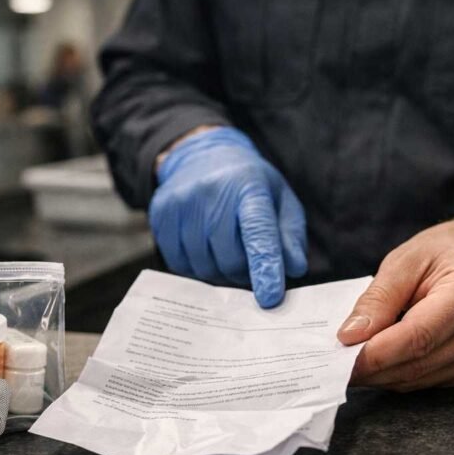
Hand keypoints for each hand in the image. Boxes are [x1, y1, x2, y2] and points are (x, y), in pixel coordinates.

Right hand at [150, 127, 307, 306]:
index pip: (258, 233)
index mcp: (248, 186)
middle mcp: (210, 192)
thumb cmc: (247, 185)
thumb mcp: (279, 200)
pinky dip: (196, 267)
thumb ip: (290, 235)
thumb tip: (294, 269)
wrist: (200, 156)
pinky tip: (204, 250)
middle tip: (248, 264)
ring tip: (225, 254)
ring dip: (219, 273)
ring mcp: (181, 203)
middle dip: (243, 272)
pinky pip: (180, 264)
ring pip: (203, 266)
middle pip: (229, 259)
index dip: (265, 267)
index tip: (270, 298)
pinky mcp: (160, 215)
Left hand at [337, 220, 453, 390]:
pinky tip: (383, 360)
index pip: (419, 336)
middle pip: (418, 363)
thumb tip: (350, 336)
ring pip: (420, 378)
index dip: (376, 353)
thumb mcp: (403, 261)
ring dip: (382, 375)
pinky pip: (429, 382)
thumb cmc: (441, 253)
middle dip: (372, 367)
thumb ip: (377, 299)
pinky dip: (399, 375)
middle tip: (336, 362)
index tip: (340, 355)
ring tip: (353, 360)